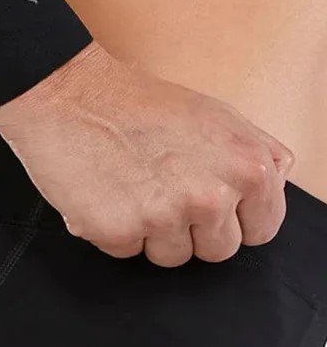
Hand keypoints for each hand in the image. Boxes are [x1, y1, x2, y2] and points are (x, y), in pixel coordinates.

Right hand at [0, 41, 295, 267]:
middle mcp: (212, 195)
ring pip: (172, 257)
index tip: (204, 193)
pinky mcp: (119, 231)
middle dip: (189, 224)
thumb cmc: (135, 100)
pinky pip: (126, 252)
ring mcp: (166, 217)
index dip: (231, 213)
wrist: (67, 90)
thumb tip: (279, 174)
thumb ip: (255, 148)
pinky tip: (104, 188)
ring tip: (130, 181)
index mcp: (246, 165)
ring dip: (150, 229)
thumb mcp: (212, 111)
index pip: (261, 228)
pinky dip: (113, 227)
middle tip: (159, 181)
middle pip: (217, 249)